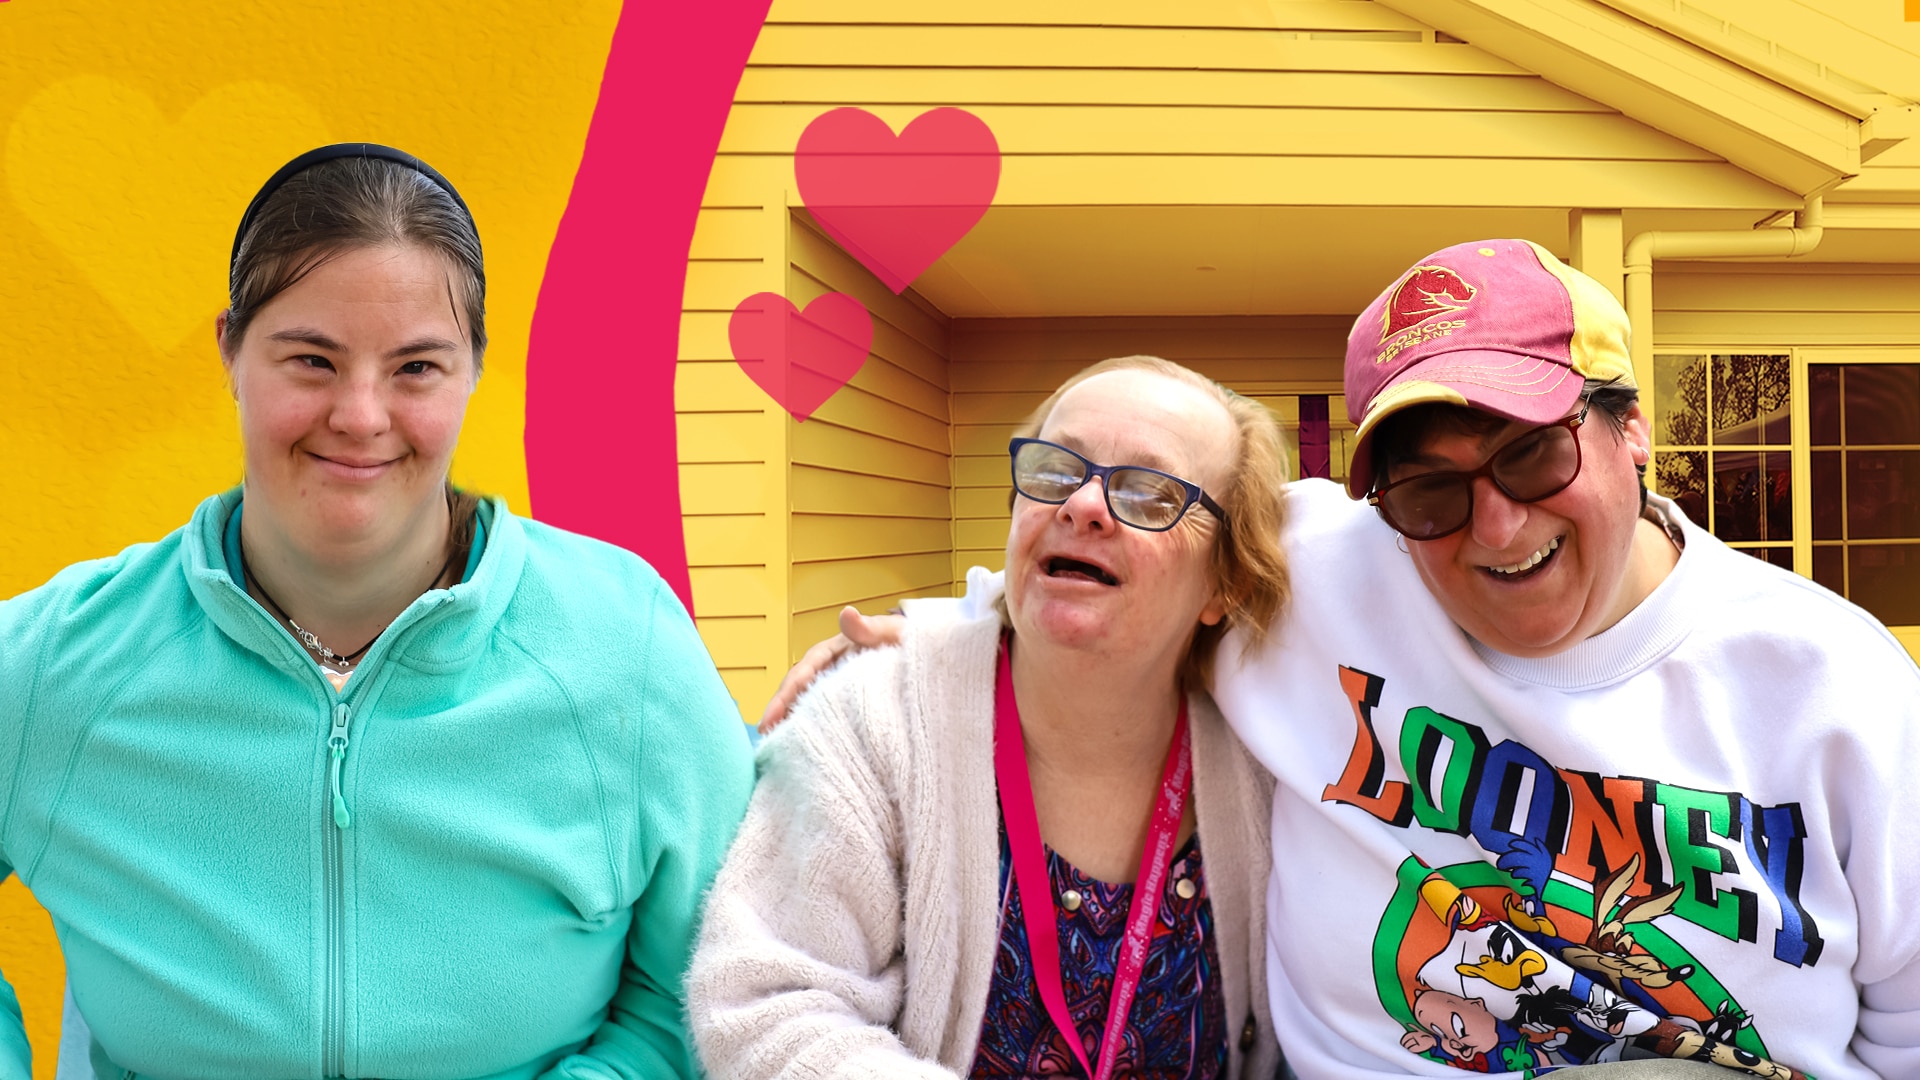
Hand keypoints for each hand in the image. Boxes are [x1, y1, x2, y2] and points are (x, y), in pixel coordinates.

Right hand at [757, 606, 905, 734]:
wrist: (942, 659)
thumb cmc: (919, 642)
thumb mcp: (899, 634)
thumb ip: (874, 628)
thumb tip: (845, 613)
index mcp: (843, 648)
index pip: (807, 669)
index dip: (786, 694)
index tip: (771, 718)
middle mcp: (839, 667)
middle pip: (802, 688)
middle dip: (781, 711)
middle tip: (766, 739)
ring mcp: (847, 687)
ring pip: (813, 703)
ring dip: (795, 721)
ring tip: (779, 747)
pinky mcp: (858, 705)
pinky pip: (832, 715)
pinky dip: (817, 728)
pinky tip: (809, 748)